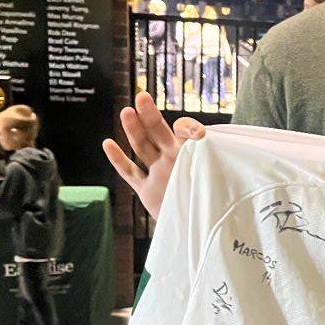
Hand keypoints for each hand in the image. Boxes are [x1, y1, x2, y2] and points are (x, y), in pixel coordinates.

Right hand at [103, 91, 205, 218]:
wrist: (200, 227)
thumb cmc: (213, 202)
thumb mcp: (217, 177)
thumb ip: (210, 159)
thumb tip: (202, 138)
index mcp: (191, 154)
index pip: (185, 131)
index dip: (188, 129)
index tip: (197, 135)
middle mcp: (172, 160)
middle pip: (158, 132)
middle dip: (150, 115)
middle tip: (143, 97)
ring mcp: (157, 174)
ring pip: (142, 148)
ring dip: (134, 131)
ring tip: (127, 112)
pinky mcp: (146, 191)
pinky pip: (130, 173)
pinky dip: (118, 160)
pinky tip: (108, 143)